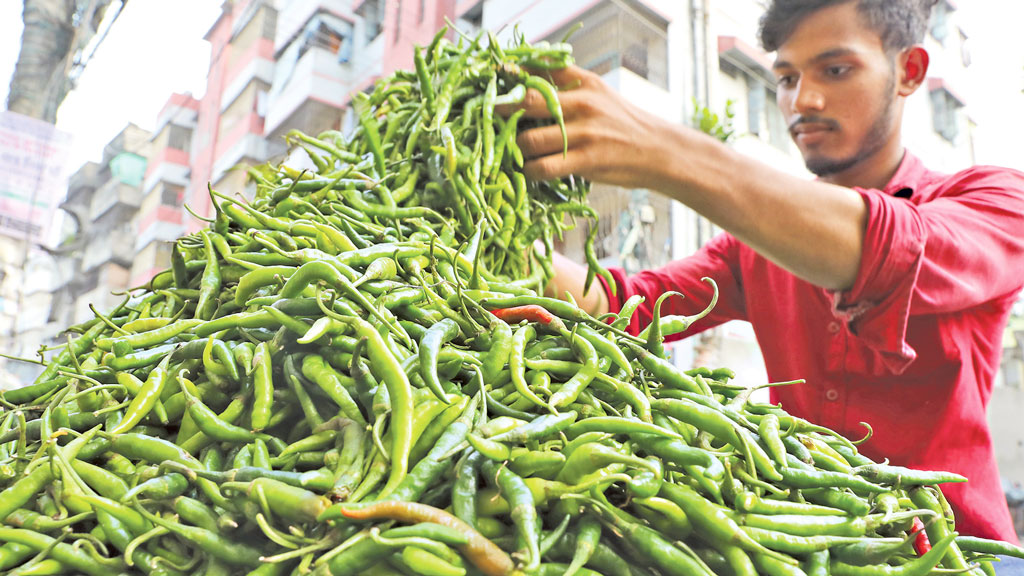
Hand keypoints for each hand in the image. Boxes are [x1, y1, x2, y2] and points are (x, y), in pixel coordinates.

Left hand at [501, 66, 677, 189]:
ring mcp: (584, 133)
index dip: (512, 75)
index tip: (497, 84)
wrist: (659, 150)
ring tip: (513, 152)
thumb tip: (526, 83)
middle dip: (502, 111)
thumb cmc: (623, 123)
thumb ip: (567, 86)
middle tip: (490, 121)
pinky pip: (543, 168)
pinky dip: (529, 172)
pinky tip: (530, 171)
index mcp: (584, 82)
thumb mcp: (599, 94)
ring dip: (515, 149)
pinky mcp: (586, 161)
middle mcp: (582, 103)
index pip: (540, 68)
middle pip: (526, 101)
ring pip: (529, 140)